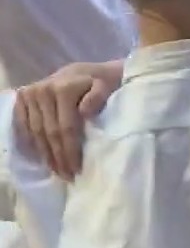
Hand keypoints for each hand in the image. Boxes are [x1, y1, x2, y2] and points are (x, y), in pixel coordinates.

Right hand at [14, 62, 118, 179]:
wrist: (90, 71)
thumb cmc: (104, 82)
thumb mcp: (107, 86)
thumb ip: (98, 97)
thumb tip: (83, 112)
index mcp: (63, 88)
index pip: (65, 127)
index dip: (70, 151)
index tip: (76, 169)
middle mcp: (43, 90)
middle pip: (49, 132)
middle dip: (58, 157)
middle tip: (66, 176)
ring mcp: (30, 93)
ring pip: (36, 131)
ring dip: (45, 154)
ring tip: (56, 170)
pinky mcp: (23, 97)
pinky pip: (24, 125)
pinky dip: (32, 142)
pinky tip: (42, 156)